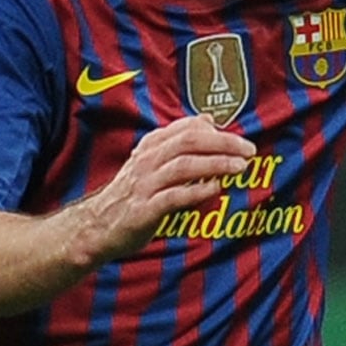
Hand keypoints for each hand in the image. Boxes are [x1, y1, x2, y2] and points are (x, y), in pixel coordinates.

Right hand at [60, 115, 255, 268]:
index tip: (239, 139)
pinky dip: (197, 191)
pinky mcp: (144, 210)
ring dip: (215, 164)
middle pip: (189, 142)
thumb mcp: (152, 163)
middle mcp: (147, 161)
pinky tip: (216, 189)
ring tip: (240, 167)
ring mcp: (145, 184)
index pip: (185, 128)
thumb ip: (179, 143)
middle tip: (248, 150)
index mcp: (150, 147)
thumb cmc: (132, 195)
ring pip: (184, 166)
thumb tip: (208, 119)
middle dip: (222, 144)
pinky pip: (174, 197)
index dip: (215, 130)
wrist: (98, 227)